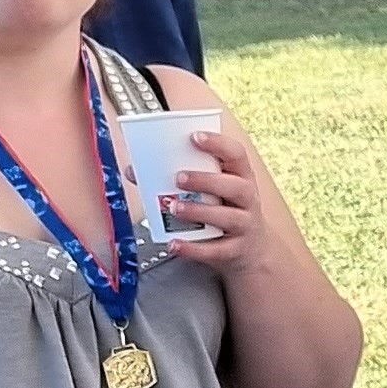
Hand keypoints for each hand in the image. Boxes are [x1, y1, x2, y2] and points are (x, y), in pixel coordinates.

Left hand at [154, 124, 290, 276]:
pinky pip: (216, 250)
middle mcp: (247, 199)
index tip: (194, 137)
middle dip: (206, 180)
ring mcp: (244, 225)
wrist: (251, 250)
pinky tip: (174, 243)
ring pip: (228, 217)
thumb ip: (180, 179)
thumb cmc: (225, 211)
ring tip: (174, 208)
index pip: (236, 154)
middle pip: (235, 186)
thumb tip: (135, 171)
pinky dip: (194, 248)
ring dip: (199, 211)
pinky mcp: (236, 250)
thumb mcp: (212, 191)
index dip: (218, 144)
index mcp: (240, 177)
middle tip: (178, 178)